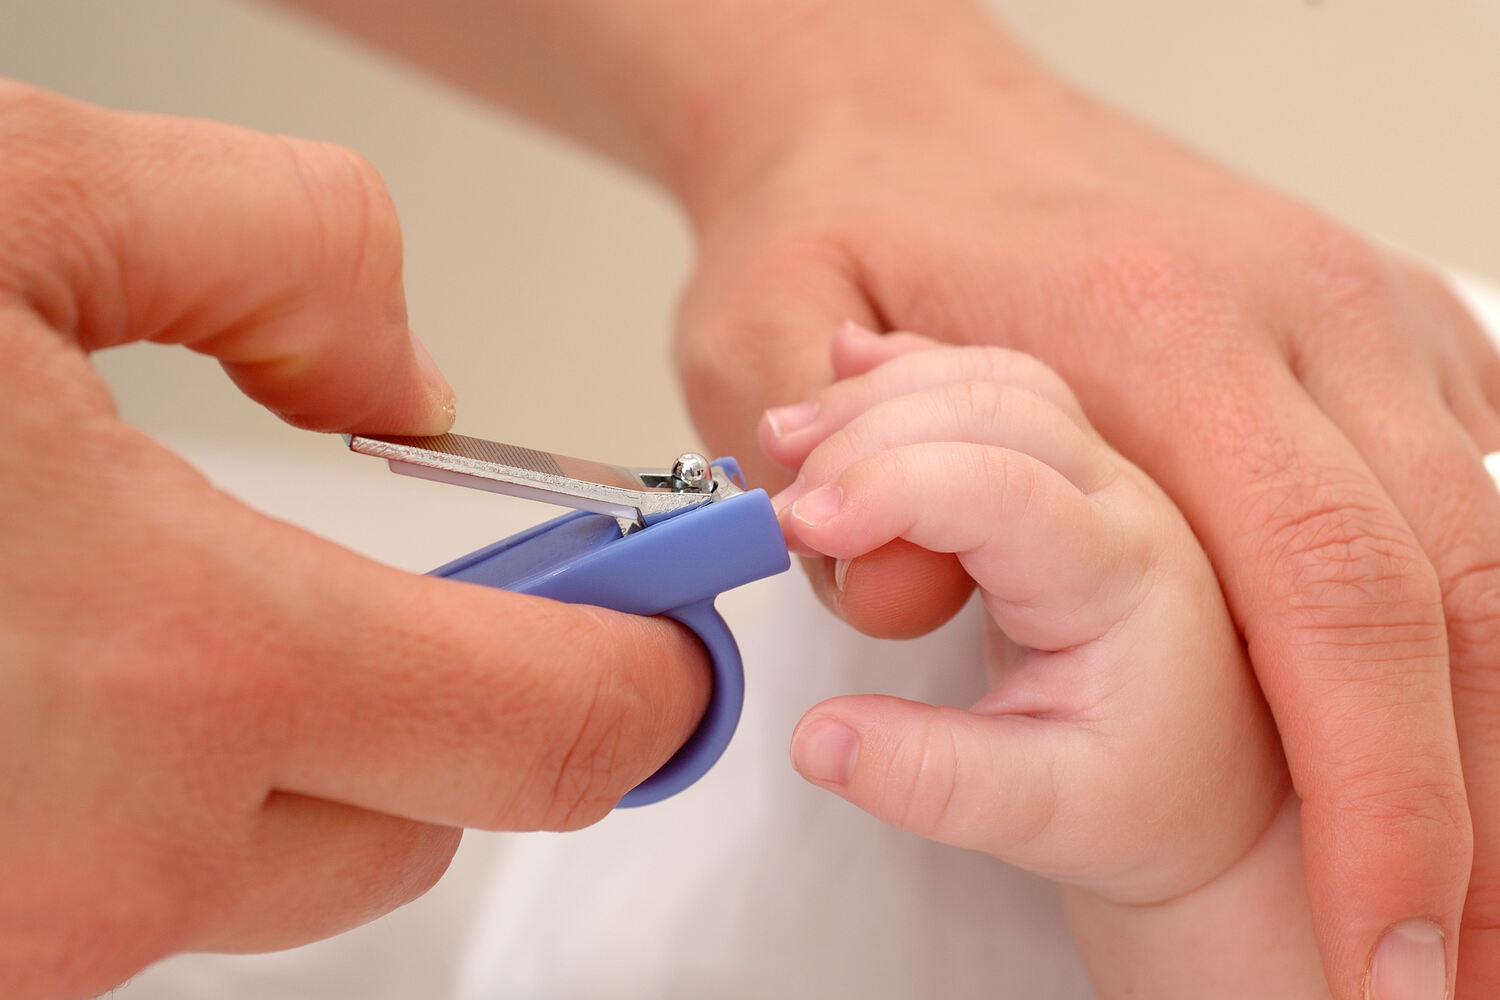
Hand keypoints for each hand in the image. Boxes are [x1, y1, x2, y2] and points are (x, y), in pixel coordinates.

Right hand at [0, 82, 707, 999]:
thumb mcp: (32, 195)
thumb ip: (292, 262)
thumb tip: (395, 392)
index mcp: (170, 666)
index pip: (557, 734)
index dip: (640, 668)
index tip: (662, 623)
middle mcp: (89, 853)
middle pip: (435, 820)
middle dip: (467, 703)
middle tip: (428, 579)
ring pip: (281, 868)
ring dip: (309, 740)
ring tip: (209, 586)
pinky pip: (131, 880)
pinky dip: (164, 777)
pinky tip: (79, 652)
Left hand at [672, 11, 1487, 997]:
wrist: (896, 103)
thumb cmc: (840, 216)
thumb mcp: (758, 345)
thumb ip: (845, 493)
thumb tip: (924, 607)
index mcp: (1160, 324)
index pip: (1319, 588)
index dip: (1379, 796)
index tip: (1384, 949)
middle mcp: (1292, 310)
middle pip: (1451, 583)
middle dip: (1473, 803)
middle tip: (1449, 975)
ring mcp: (1347, 306)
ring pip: (1486, 542)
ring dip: (1494, 733)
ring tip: (1474, 897)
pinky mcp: (1361, 318)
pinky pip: (1470, 482)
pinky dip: (1480, 626)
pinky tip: (1461, 730)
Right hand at [774, 329, 1324, 995]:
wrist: (1209, 774)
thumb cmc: (1141, 792)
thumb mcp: (1045, 817)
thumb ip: (933, 781)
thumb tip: (814, 741)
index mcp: (1122, 578)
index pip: (1005, 490)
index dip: (891, 489)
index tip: (795, 528)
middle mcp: (1117, 501)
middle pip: (990, 409)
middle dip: (867, 437)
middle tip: (780, 511)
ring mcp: (1092, 473)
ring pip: (986, 381)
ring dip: (881, 398)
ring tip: (788, 441)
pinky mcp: (1056, 470)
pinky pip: (986, 388)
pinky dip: (910, 374)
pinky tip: (848, 363)